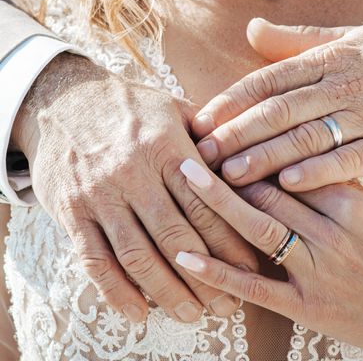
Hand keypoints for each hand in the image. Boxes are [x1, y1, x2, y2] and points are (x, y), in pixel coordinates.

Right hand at [11, 53, 258, 321]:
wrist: (62, 99)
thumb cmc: (131, 106)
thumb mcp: (174, 108)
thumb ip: (208, 137)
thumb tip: (245, 160)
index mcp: (167, 149)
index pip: (205, 205)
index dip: (230, 242)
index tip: (250, 267)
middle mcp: (135, 174)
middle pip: (176, 237)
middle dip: (206, 277)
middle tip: (228, 304)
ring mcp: (100, 195)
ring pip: (137, 255)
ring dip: (167, 292)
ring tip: (192, 315)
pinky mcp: (71, 212)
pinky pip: (94, 260)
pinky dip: (116, 292)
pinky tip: (138, 312)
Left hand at [175, 159, 362, 359]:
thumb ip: (354, 188)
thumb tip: (314, 166)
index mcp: (355, 204)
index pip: (297, 167)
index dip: (262, 147)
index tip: (234, 131)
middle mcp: (331, 234)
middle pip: (271, 191)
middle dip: (232, 165)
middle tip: (197, 141)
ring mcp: (316, 271)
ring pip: (258, 229)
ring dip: (218, 201)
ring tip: (184, 174)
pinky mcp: (307, 306)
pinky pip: (256, 287)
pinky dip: (220, 271)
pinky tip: (187, 254)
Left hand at [192, 19, 362, 191]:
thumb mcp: (354, 37)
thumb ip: (301, 38)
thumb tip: (252, 29)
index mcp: (330, 58)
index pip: (269, 80)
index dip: (231, 102)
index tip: (200, 122)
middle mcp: (343, 86)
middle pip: (279, 111)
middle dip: (236, 135)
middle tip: (200, 157)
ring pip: (306, 138)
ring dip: (265, 157)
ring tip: (229, 177)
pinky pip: (349, 160)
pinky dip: (318, 172)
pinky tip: (288, 184)